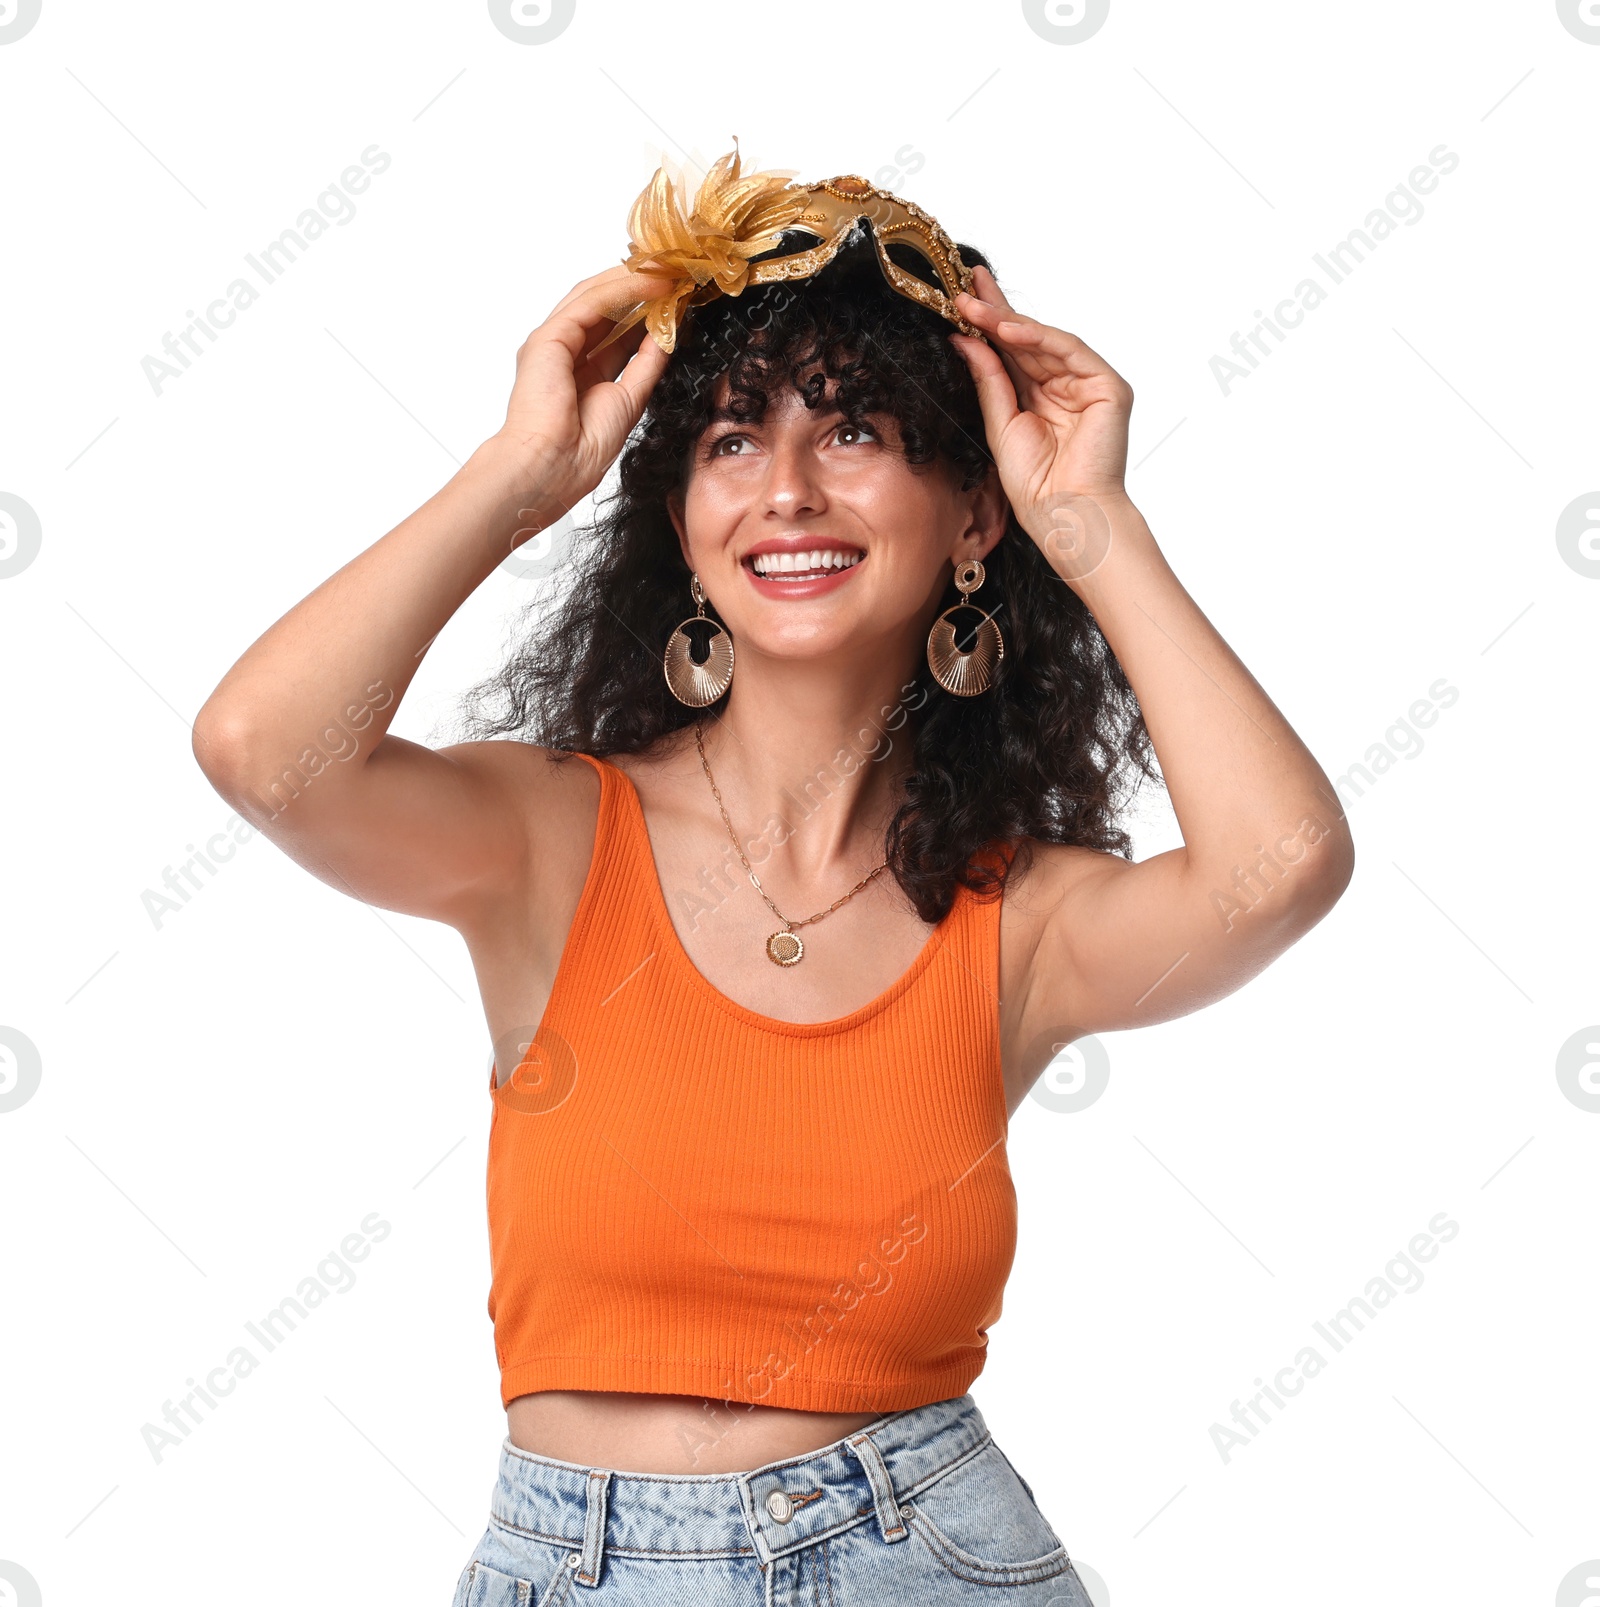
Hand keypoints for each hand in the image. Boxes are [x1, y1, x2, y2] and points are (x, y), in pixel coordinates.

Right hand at [491, 263, 676, 513]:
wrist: (552, 467)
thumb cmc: (582, 451)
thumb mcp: (631, 398)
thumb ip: (647, 364)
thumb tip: (669, 336)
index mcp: (582, 372)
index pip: (616, 330)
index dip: (645, 312)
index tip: (676, 299)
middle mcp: (565, 353)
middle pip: (605, 307)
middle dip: (639, 289)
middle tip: (674, 273)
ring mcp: (554, 342)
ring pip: (596, 297)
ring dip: (633, 281)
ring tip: (666, 270)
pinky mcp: (549, 338)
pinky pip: (591, 303)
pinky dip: (622, 290)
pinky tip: (650, 283)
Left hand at [947, 265, 1133, 548]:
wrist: (1065, 515)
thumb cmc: (1037, 485)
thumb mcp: (1000, 424)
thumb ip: (988, 380)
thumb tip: (964, 339)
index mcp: (1038, 397)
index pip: (1010, 352)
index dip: (987, 325)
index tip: (960, 299)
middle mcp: (1064, 386)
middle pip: (1026, 340)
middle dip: (994, 312)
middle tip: (963, 286)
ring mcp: (1088, 384)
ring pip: (1045, 340)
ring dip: (1007, 320)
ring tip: (973, 306)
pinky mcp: (1108, 386)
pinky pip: (1069, 349)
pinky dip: (1037, 336)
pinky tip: (1006, 327)